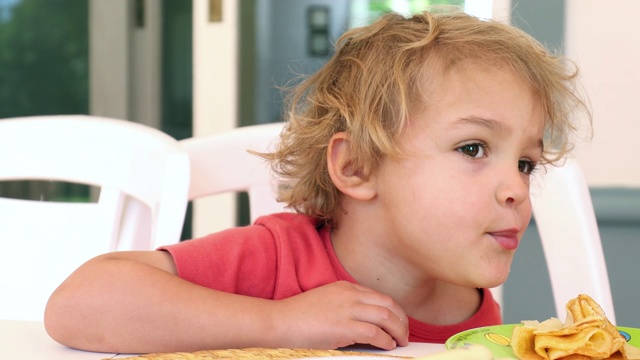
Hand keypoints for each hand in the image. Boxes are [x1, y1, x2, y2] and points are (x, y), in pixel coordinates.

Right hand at [272, 281, 408, 349]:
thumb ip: (346, 306)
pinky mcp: (344, 327)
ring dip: (398, 331)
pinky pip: (375, 333)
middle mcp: (350, 295)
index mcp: (346, 287)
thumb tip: (365, 323)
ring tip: (401, 342)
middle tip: (405, 333)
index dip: (394, 310)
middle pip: (388, 304)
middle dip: (401, 320)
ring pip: (386, 317)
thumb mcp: (326, 301)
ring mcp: (347, 310)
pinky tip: (388, 346)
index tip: (398, 321)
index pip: (379, 296)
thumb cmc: (298, 315)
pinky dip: (386, 340)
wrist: (280, 320)